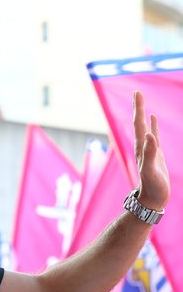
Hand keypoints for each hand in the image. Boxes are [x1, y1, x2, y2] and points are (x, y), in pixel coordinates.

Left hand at [133, 90, 169, 210]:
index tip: (137, 93)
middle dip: (138, 107)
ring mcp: (148, 149)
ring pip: (145, 127)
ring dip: (143, 114)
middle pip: (139, 122)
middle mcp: (142, 146)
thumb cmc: (152, 187)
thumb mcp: (151, 170)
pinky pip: (153, 135)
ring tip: (141, 101)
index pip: (138, 124)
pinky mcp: (155, 154)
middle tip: (137, 92)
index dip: (138, 108)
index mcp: (141, 147)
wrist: (152, 199)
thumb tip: (149, 135)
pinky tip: (152, 119)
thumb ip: (150, 153)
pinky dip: (152, 125)